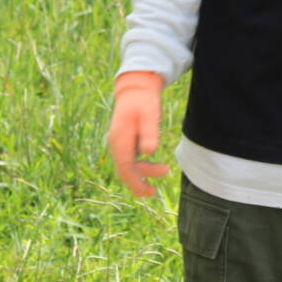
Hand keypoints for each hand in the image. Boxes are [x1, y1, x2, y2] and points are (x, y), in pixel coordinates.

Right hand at [107, 71, 170, 195]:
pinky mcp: (125, 142)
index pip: (125, 167)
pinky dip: (140, 167)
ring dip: (143, 173)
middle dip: (138, 183)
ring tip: (164, 171)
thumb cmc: (143, 101)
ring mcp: (119, 143)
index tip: (148, 192)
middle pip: (124, 170)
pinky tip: (154, 167)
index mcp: (120, 139)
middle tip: (153, 192)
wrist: (135, 89)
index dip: (135, 183)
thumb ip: (149, 133)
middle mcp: (116, 144)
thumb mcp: (149, 114)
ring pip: (128, 166)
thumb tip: (149, 152)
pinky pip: (130, 160)